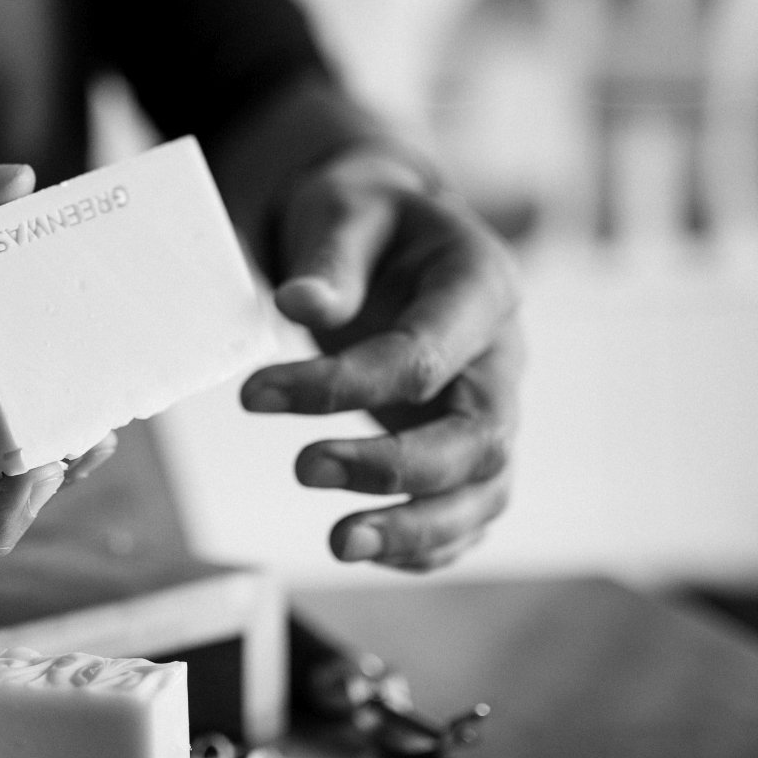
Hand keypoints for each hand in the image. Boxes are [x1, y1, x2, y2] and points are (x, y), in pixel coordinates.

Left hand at [240, 148, 521, 569]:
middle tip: (302, 468)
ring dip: (417, 526)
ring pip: (485, 488)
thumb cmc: (368, 221)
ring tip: (339, 544)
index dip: (341, 384)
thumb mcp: (347, 210)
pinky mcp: (471, 447)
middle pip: (478, 436)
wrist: (393, 236)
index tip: (253, 394)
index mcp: (482, 285)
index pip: (425, 355)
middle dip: (392, 467)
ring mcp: (495, 407)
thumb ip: (331, 258)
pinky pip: (470, 510)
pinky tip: (365, 547)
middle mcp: (503, 356)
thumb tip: (301, 305)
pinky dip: (427, 543)